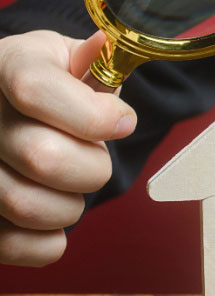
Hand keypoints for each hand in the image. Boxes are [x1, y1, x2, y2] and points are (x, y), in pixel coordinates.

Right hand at [0, 30, 136, 265]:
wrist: (6, 105)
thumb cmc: (48, 83)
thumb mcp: (65, 58)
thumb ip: (92, 62)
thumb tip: (102, 51)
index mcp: (5, 66)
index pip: (35, 90)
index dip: (93, 115)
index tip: (123, 122)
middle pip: (43, 157)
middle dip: (92, 166)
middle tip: (95, 158)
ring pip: (28, 205)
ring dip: (71, 205)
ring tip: (71, 186)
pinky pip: (14, 244)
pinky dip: (48, 241)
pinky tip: (54, 218)